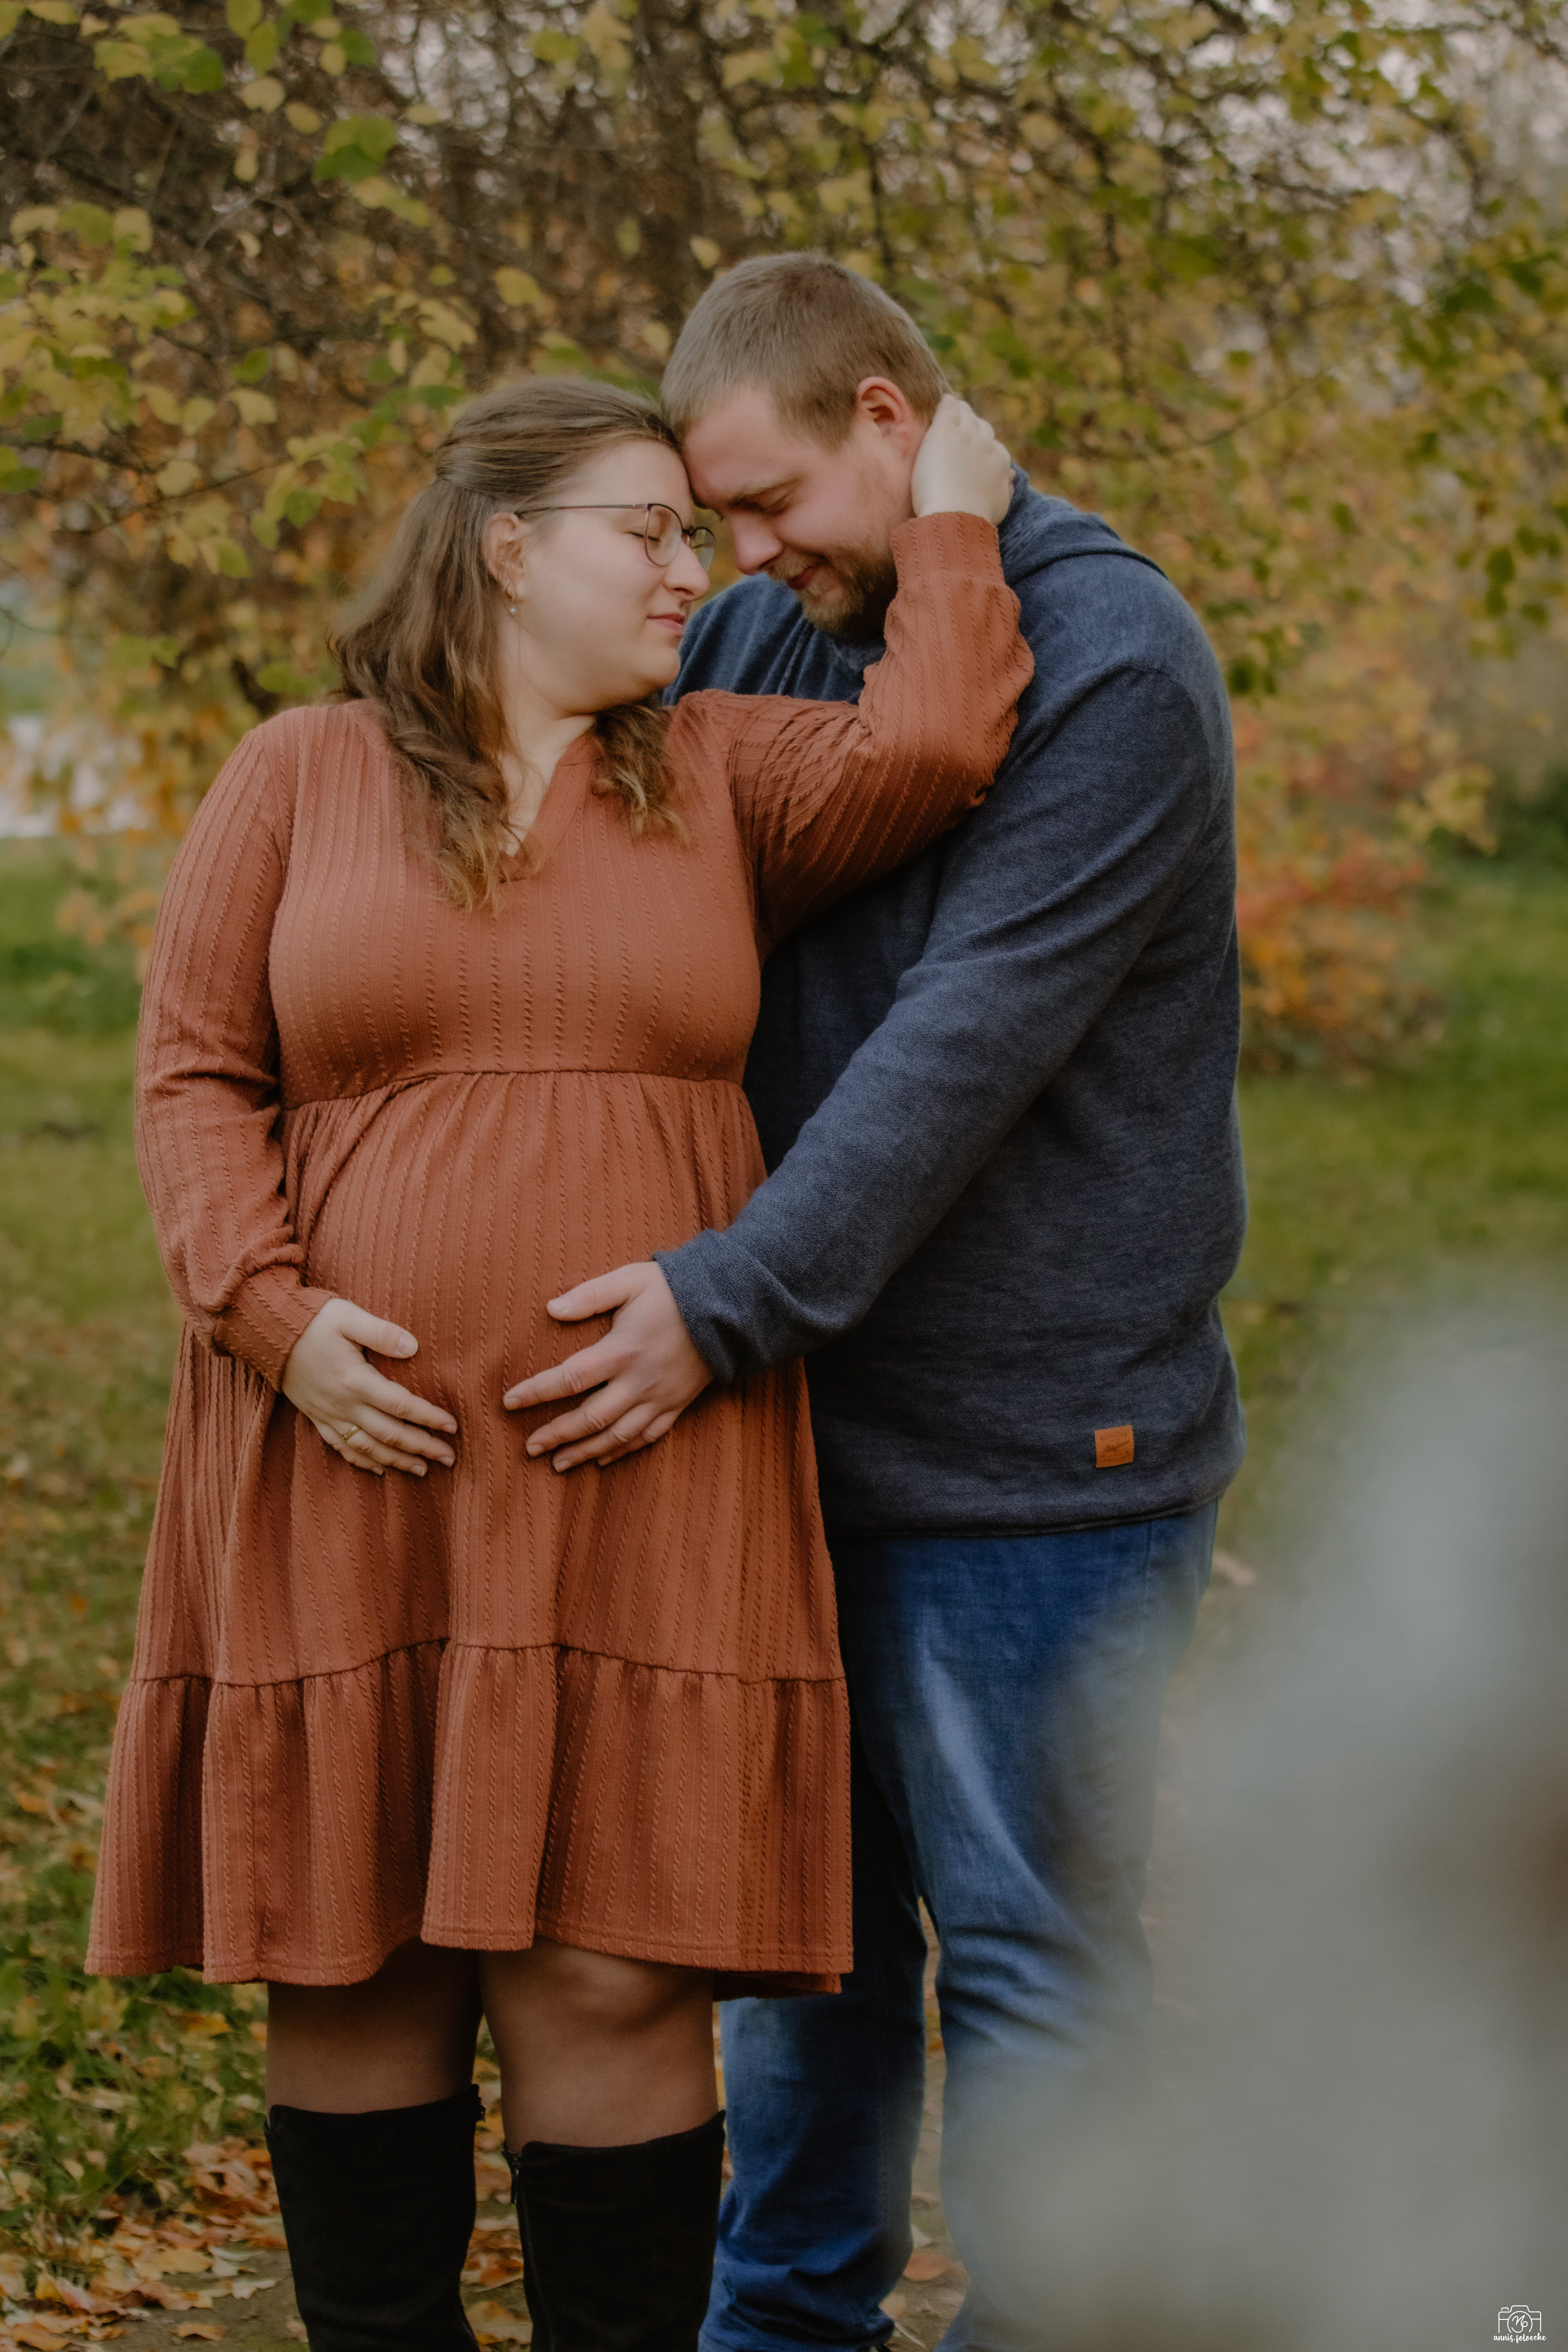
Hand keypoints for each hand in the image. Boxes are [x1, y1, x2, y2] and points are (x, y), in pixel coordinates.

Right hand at [281, 1298, 457, 1476]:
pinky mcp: (316, 1417)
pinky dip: (362, 1461)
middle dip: (421, 1447)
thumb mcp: (347, 1317)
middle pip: (390, 1434)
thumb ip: (381, 1332)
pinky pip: (342, 1447)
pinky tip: (379, 1469)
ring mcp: (329, 1414)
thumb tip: (414, 1346)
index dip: (429, 1418)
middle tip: (449, 1458)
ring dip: (397, 1461)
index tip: (453, 1427)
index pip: (401, 1405)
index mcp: (356, 1380)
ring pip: (368, 1448)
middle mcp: (344, 1404)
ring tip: (423, 1469)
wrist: (265, 1333)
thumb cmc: (310, 1320)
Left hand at [503, 1263, 712, 1470]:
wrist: (728, 1308)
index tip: (508, 1402)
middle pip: (590, 1418)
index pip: (569, 1379)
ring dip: (585, 1452)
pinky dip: (623, 1452)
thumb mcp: (630, 1281)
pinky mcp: (676, 1405)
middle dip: (557, 1435)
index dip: (536, 1392)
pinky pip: (647, 1437)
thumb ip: (589, 1295)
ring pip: (617, 1436)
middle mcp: (638, 1381)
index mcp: (621, 1351)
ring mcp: (659, 1397)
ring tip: (557, 1464)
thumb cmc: (672, 1290)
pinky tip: (603, 1459)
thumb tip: (551, 1307)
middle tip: (529, 1447)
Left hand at [910, 393, 1013, 526]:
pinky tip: (945, 401)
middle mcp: (987, 444)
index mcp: (1001, 461)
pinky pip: (949, 408)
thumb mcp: (999, 506)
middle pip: (981, 427)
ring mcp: (966, 435)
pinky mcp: (945, 431)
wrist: (956, 516)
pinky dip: (947, 404)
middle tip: (963, 426)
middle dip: (973, 426)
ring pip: (966, 415)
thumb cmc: (975, 518)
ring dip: (960, 412)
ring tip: (954, 411)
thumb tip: (1011, 477)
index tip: (974, 446)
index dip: (982, 444)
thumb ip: (1005, 489)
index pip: (992, 445)